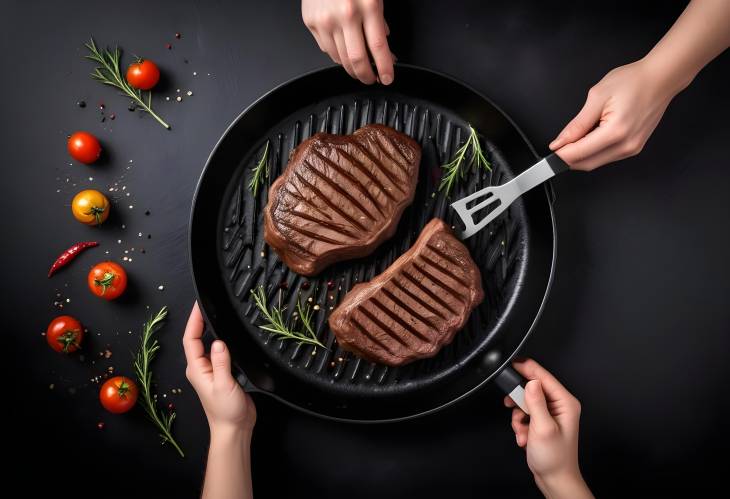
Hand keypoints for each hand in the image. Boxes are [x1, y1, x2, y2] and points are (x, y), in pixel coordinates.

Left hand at [183, 302, 255, 435]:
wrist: (234, 429)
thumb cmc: (225, 411)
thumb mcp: (223, 384)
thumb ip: (221, 362)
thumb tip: (218, 341)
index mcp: (197, 369)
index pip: (190, 339)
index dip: (194, 320)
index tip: (200, 305)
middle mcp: (202, 368)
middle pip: (197, 339)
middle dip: (201, 321)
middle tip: (209, 304)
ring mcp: (212, 371)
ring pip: (209, 345)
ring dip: (212, 330)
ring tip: (218, 315)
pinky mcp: (224, 374)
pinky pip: (221, 353)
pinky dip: (224, 341)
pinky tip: (230, 336)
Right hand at [302, 0, 393, 84]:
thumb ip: (379, 20)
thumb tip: (383, 46)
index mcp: (368, 5)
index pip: (378, 47)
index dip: (385, 68)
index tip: (387, 78)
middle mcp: (346, 14)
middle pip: (357, 59)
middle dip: (367, 76)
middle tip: (372, 78)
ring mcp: (326, 20)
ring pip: (340, 58)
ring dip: (352, 69)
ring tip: (359, 69)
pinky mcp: (311, 22)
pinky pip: (326, 49)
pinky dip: (337, 56)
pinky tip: (344, 53)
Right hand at [505, 359, 592, 498]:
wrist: (555, 479)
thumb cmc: (555, 458)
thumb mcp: (543, 428)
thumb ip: (536, 402)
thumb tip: (531, 382)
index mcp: (565, 403)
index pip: (544, 377)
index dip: (528, 368)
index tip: (514, 363)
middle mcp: (560, 405)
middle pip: (533, 388)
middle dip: (520, 401)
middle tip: (513, 406)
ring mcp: (551, 414)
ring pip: (526, 402)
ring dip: (519, 417)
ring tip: (523, 430)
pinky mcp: (542, 421)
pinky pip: (525, 413)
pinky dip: (521, 425)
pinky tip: (525, 436)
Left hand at [550, 58, 677, 170]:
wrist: (660, 78)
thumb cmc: (633, 81)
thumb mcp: (596, 97)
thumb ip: (577, 124)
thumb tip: (560, 142)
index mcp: (615, 132)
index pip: (578, 154)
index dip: (560, 155)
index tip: (550, 151)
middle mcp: (626, 145)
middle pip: (586, 164)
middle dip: (568, 157)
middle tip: (559, 144)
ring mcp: (631, 149)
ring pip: (596, 162)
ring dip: (582, 154)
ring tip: (580, 134)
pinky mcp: (633, 148)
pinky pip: (607, 157)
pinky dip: (594, 151)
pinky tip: (593, 136)